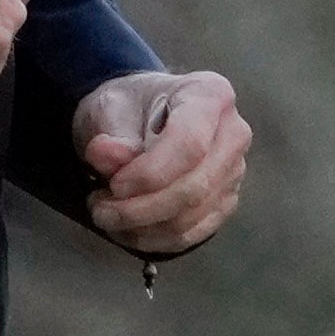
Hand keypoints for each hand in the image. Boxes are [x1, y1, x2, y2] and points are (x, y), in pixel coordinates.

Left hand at [76, 69, 249, 258]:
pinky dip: (154, 239)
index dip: (149, 174)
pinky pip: (191, 234)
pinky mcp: (224, 202)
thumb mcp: (110, 107)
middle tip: (101, 209)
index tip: (113, 185)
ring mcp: (233, 172)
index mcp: (211, 96)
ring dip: (142, 227)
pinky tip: (127, 228)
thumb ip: (112, 133)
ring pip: (192, 217)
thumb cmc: (129, 106)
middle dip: (141, 209)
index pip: (190, 144)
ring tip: (107, 213)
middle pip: (195, 188)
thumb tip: (108, 156)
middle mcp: (233, 134)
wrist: (139, 118)